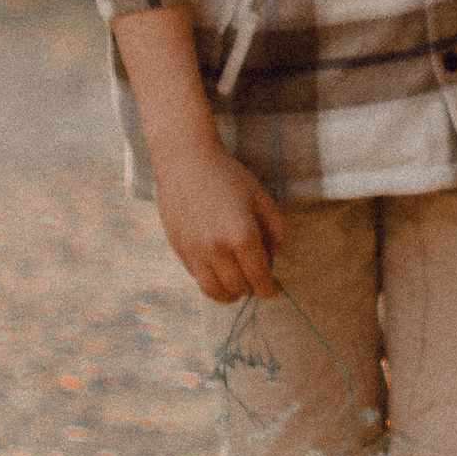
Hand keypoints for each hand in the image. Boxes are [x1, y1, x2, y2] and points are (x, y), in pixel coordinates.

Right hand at [151, 133, 283, 305]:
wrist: (186, 163)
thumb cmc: (227, 177)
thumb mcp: (262, 198)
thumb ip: (276, 230)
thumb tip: (273, 257)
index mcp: (242, 236)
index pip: (260, 277)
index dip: (269, 287)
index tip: (272, 289)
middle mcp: (216, 250)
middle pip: (239, 288)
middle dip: (251, 287)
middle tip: (255, 278)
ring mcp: (195, 253)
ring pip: (215, 292)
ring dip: (230, 292)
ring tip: (237, 282)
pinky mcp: (180, 252)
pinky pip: (198, 279)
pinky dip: (212, 280)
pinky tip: (219, 267)